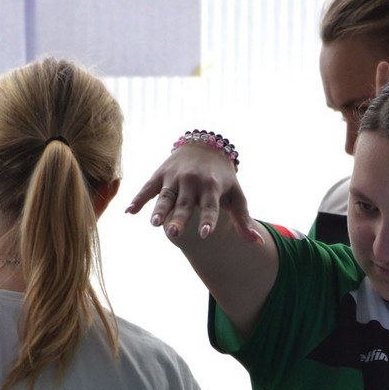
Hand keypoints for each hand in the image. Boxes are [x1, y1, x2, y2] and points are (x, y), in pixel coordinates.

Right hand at [125, 142, 259, 243]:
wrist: (205, 146)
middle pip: (185, 204)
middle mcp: (193, 182)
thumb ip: (244, 221)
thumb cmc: (223, 179)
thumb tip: (259, 244)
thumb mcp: (236, 196)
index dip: (208, 220)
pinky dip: (138, 199)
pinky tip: (129, 212)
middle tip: (174, 234)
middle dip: (179, 218)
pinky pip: (147, 188)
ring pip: (165, 196)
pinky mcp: (160, 174)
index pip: (210, 206)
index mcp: (212, 187)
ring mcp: (175, 177)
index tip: (205, 234)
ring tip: (153, 224)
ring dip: (159, 209)